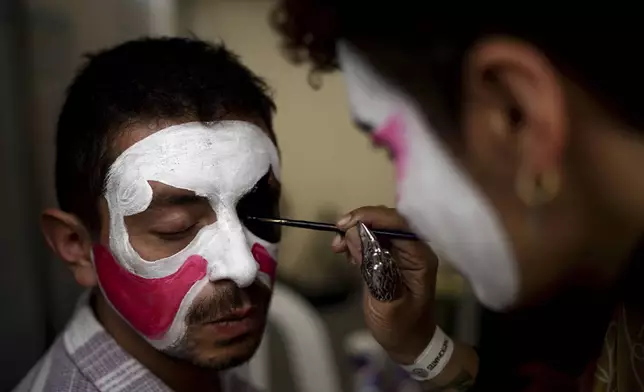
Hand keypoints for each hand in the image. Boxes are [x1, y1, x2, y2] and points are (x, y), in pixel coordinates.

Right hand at [332, 206, 439, 363]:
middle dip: (360, 222)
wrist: (410, 343)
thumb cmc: (402, 327)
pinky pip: (372, 238)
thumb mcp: (386, 302)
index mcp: (420, 257)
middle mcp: (413, 249)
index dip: (371, 217)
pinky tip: (345, 253)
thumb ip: (372, 268)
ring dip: (355, 231)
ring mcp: (402, 252)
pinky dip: (356, 240)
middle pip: (387, 220)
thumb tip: (353, 234)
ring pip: (378, 227)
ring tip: (337, 246)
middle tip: (337, 236)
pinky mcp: (390, 256)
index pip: (398, 224)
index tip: (345, 224)